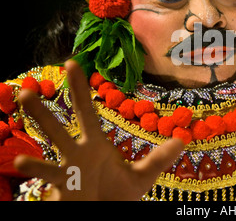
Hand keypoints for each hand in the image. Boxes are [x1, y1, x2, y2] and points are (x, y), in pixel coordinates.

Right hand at [14, 60, 183, 200]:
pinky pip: (48, 176)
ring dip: (39, 121)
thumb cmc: (116, 197)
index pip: (86, 111)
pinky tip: (21, 160)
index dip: (80, 88)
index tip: (72, 63)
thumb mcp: (141, 176)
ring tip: (24, 99)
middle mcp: (78, 152)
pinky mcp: (63, 187)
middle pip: (61, 125)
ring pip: (51, 142)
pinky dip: (36, 167)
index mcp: (95, 145)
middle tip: (29, 87)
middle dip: (45, 108)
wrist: (105, 216)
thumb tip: (182, 141)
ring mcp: (68, 169)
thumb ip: (159, 158)